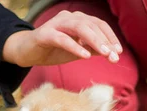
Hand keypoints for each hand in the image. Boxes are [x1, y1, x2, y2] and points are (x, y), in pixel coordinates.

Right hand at [2, 10, 122, 66]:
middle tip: (114, 56)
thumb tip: (110, 52)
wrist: (27, 52)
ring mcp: (56, 24)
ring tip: (104, 54)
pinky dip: (75, 46)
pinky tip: (85, 56)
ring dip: (94, 41)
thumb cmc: (53, 50)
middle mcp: (68, 18)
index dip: (110, 37)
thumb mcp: (76, 51)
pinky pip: (62, 39)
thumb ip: (91, 49)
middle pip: (91, 25)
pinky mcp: (45, 34)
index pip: (98, 25)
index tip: (118, 52)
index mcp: (77, 20)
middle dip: (105, 41)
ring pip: (79, 28)